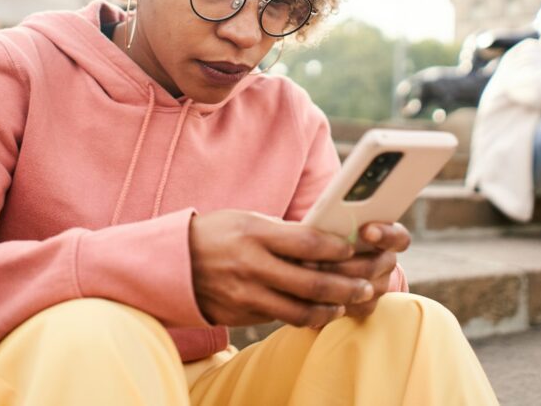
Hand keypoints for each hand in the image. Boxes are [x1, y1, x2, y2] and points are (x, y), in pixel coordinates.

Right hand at [189, 210, 373, 327]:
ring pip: (300, 310)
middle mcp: (252, 265)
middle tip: (367, 286)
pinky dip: (306, 316)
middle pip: (311, 282)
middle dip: (346, 286)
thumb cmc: (218, 233)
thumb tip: (327, 241)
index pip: (307, 242)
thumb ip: (283, 232)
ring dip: (331, 309)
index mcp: (255, 234)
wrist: (173, 262)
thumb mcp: (248, 220)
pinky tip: (320, 311)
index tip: (353, 250)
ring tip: (347, 303)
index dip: (336, 248)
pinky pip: (281, 318)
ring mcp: (246, 294)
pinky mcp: (242, 315)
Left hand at [311, 222, 410, 319]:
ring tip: (306, 274)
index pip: (398, 237)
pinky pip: (357, 307)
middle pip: (373, 266)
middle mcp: (387, 261)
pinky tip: (314, 293)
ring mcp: (380, 284)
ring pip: (364, 289)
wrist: (325, 257)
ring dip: (334, 283)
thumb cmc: (329, 232)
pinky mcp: (367, 304)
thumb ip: (336, 221)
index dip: (385, 235)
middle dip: (341, 263)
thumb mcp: (333, 223)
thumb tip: (324, 220)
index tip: (366, 231)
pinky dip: (336, 301)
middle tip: (311, 259)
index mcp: (386, 235)